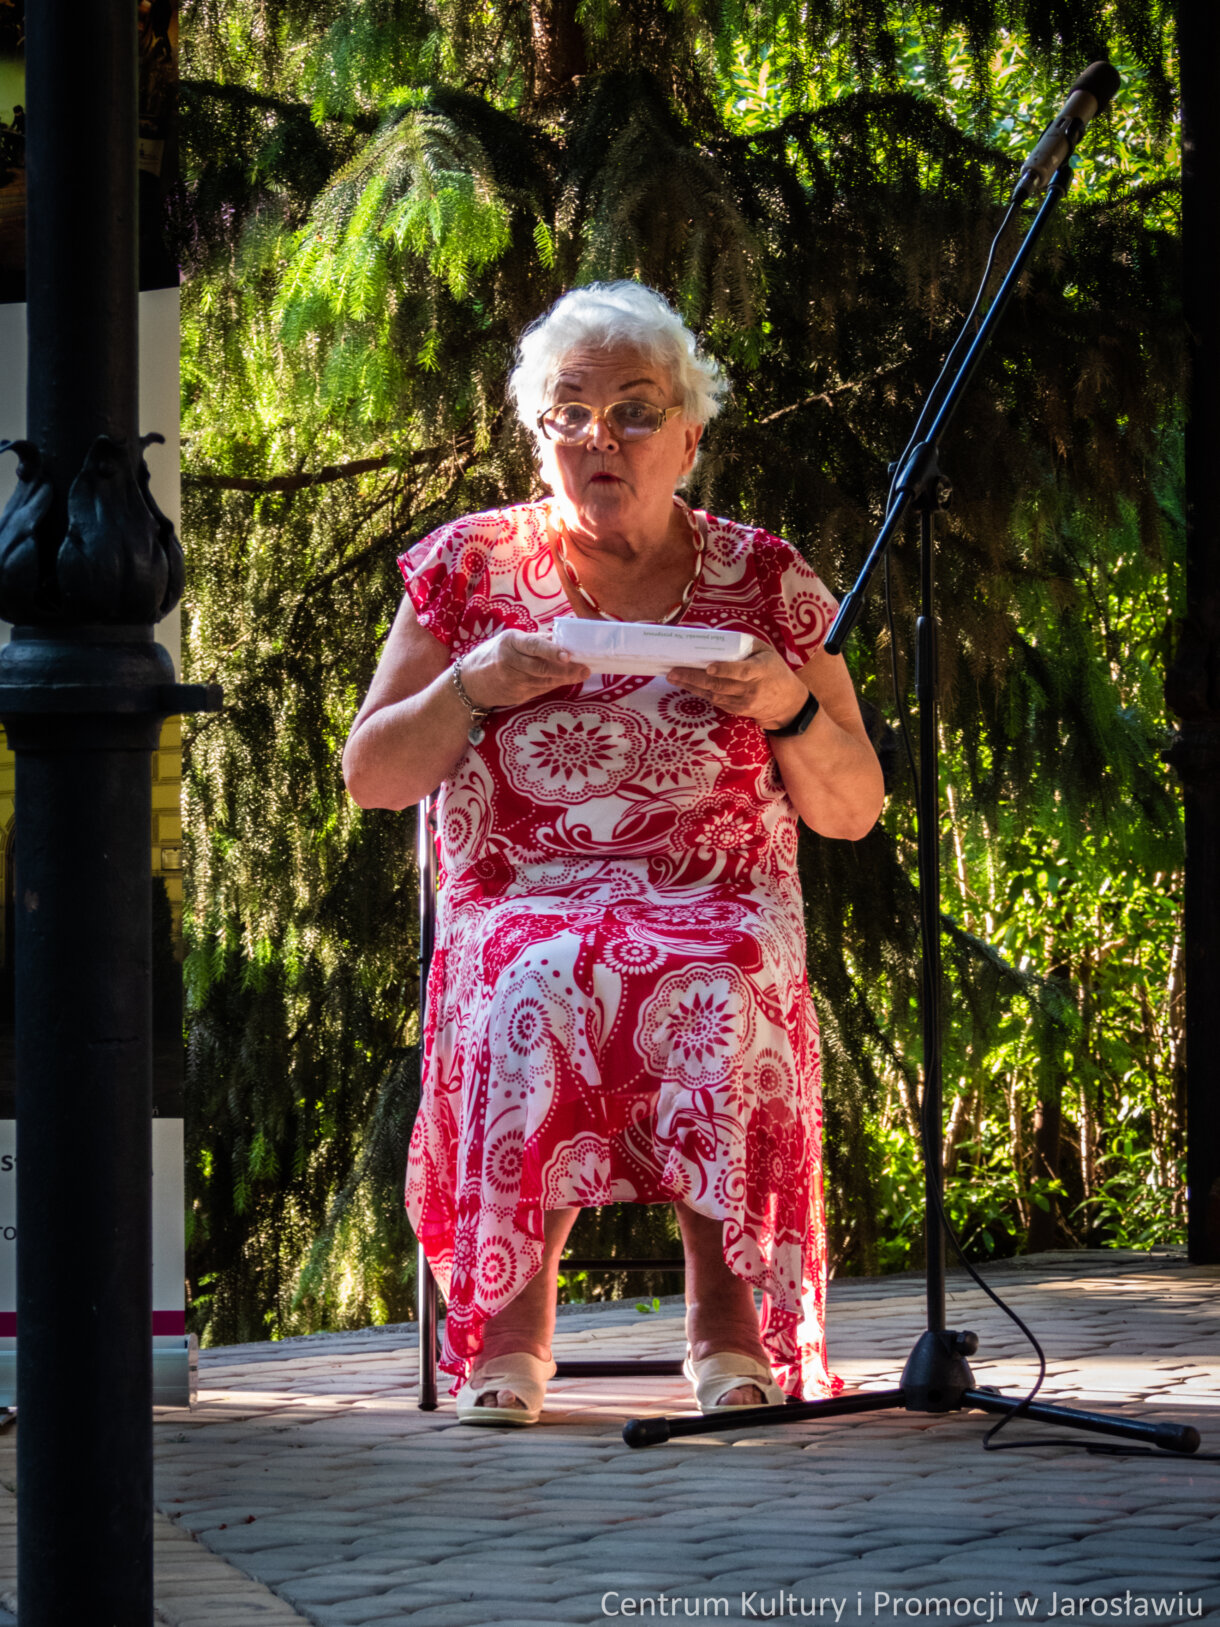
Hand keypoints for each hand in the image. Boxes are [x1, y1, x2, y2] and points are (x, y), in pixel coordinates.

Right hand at [459, 630, 589, 710]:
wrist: (470, 682)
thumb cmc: (495, 654)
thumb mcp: (510, 640)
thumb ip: (536, 640)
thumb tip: (562, 637)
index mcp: (510, 642)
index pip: (534, 646)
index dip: (552, 651)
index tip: (568, 655)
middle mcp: (510, 661)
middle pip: (542, 668)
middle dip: (566, 670)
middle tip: (584, 669)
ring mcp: (512, 681)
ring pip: (544, 681)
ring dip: (564, 679)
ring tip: (580, 674)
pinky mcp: (515, 695)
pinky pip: (539, 690)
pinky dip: (553, 685)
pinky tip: (564, 680)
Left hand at [667, 645, 809, 730]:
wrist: (787, 703)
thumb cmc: (775, 670)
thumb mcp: (766, 652)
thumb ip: (745, 645)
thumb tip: (717, 638)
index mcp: (761, 671)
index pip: (741, 672)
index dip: (724, 670)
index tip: (708, 667)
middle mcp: (751, 689)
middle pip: (719, 685)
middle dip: (694, 678)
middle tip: (673, 671)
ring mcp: (743, 703)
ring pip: (713, 695)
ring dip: (691, 686)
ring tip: (673, 677)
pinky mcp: (737, 710)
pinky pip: (715, 701)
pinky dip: (699, 692)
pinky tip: (686, 684)